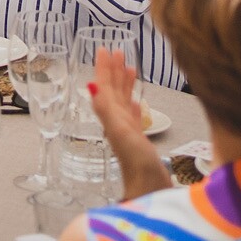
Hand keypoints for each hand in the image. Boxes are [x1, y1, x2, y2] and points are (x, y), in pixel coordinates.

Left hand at [87, 48, 168, 197]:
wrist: (150, 191)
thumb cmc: (136, 162)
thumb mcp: (120, 131)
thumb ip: (106, 109)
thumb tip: (91, 84)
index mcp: (111, 116)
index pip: (105, 86)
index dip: (104, 68)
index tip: (104, 49)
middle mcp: (116, 122)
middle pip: (114, 90)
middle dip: (114, 71)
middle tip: (118, 52)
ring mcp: (128, 132)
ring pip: (124, 102)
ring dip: (125, 85)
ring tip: (129, 69)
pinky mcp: (139, 143)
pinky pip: (134, 118)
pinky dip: (135, 107)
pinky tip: (137, 102)